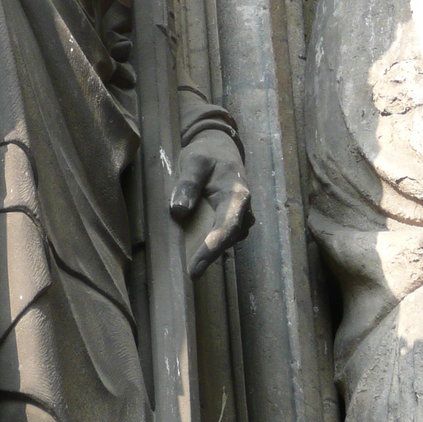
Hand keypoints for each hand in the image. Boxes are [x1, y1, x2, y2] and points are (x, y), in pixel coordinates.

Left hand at [169, 130, 253, 278]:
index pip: (226, 226)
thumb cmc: (207, 154)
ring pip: (228, 240)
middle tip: (192, 273)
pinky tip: (195, 253)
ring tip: (192, 266)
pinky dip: (211, 246)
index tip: (196, 266)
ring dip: (212, 253)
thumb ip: (188, 182)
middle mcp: (243, 209)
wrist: (220, 148)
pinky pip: (224, 237)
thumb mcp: (195, 160)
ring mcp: (240, 216)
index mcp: (237, 194)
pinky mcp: (232, 220)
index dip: (212, 248)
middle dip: (211, 257)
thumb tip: (179, 210)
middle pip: (229, 238)